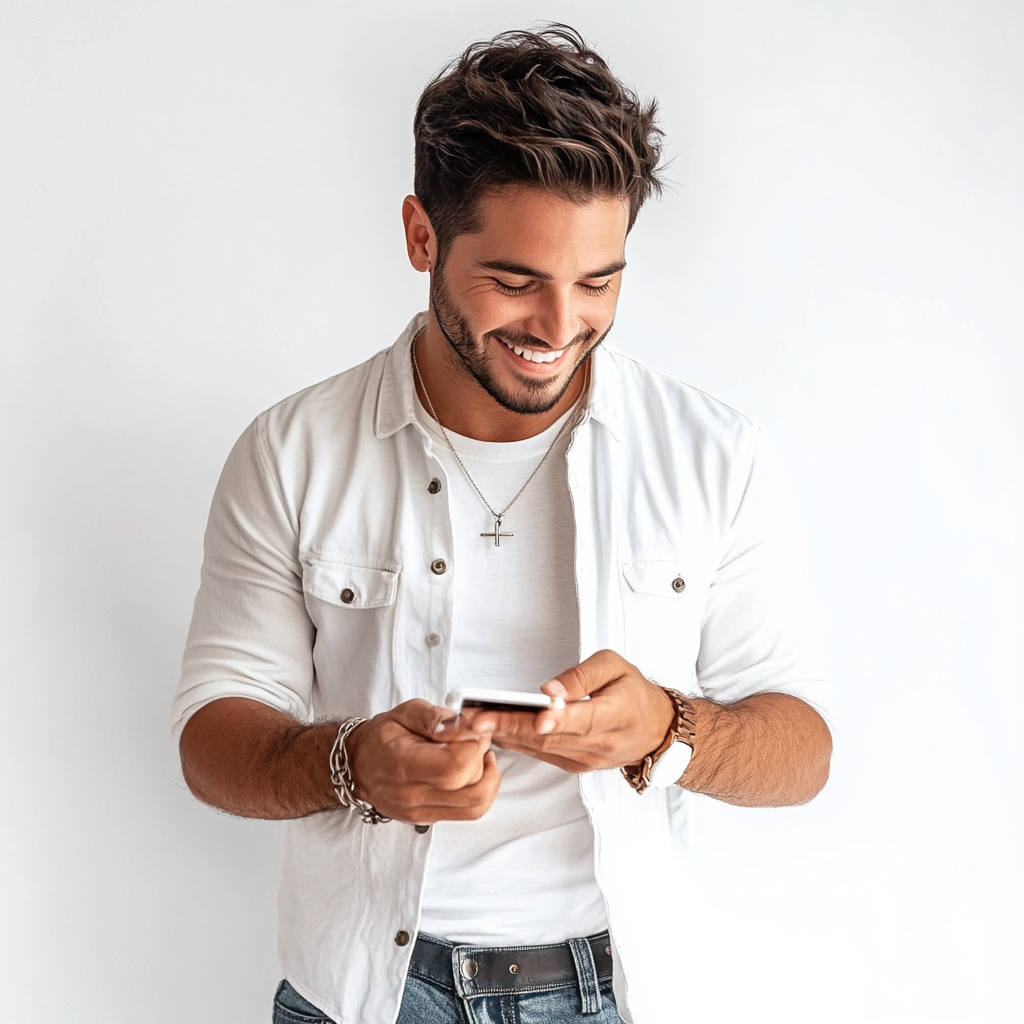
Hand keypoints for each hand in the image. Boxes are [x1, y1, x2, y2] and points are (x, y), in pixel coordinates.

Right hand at [345, 699, 500, 823]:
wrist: (358, 765)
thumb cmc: (380, 737)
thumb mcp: (406, 713)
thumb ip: (437, 717)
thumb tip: (464, 725)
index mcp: (405, 765)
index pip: (456, 767)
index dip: (475, 746)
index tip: (473, 732)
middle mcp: (413, 795)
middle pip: (472, 788)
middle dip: (482, 759)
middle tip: (475, 741)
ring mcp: (421, 812)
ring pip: (476, 806)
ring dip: (487, 779)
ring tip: (478, 757)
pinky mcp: (428, 819)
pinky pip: (468, 812)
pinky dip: (479, 791)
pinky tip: (471, 772)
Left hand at [458, 650, 674, 772]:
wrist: (656, 732)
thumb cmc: (634, 693)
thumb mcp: (616, 667)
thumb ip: (582, 674)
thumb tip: (548, 690)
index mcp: (615, 714)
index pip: (583, 719)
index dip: (559, 718)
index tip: (536, 715)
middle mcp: (599, 743)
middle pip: (550, 736)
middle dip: (510, 726)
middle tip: (476, 717)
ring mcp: (586, 759)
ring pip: (541, 748)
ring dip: (505, 736)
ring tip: (472, 721)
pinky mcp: (575, 765)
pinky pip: (541, 754)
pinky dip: (516, 743)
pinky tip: (491, 730)